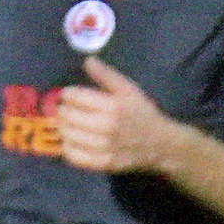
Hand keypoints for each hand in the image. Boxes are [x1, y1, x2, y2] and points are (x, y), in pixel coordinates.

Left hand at [54, 56, 188, 175]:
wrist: (160, 143)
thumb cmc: (141, 113)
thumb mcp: (128, 89)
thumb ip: (106, 75)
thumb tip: (87, 60)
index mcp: (113, 106)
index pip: (73, 97)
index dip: (67, 94)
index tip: (70, 95)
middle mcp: (106, 127)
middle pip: (66, 116)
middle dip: (63, 110)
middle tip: (68, 110)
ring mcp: (103, 147)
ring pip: (66, 135)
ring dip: (63, 128)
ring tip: (70, 124)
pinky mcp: (101, 163)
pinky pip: (72, 155)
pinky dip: (67, 147)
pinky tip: (72, 140)